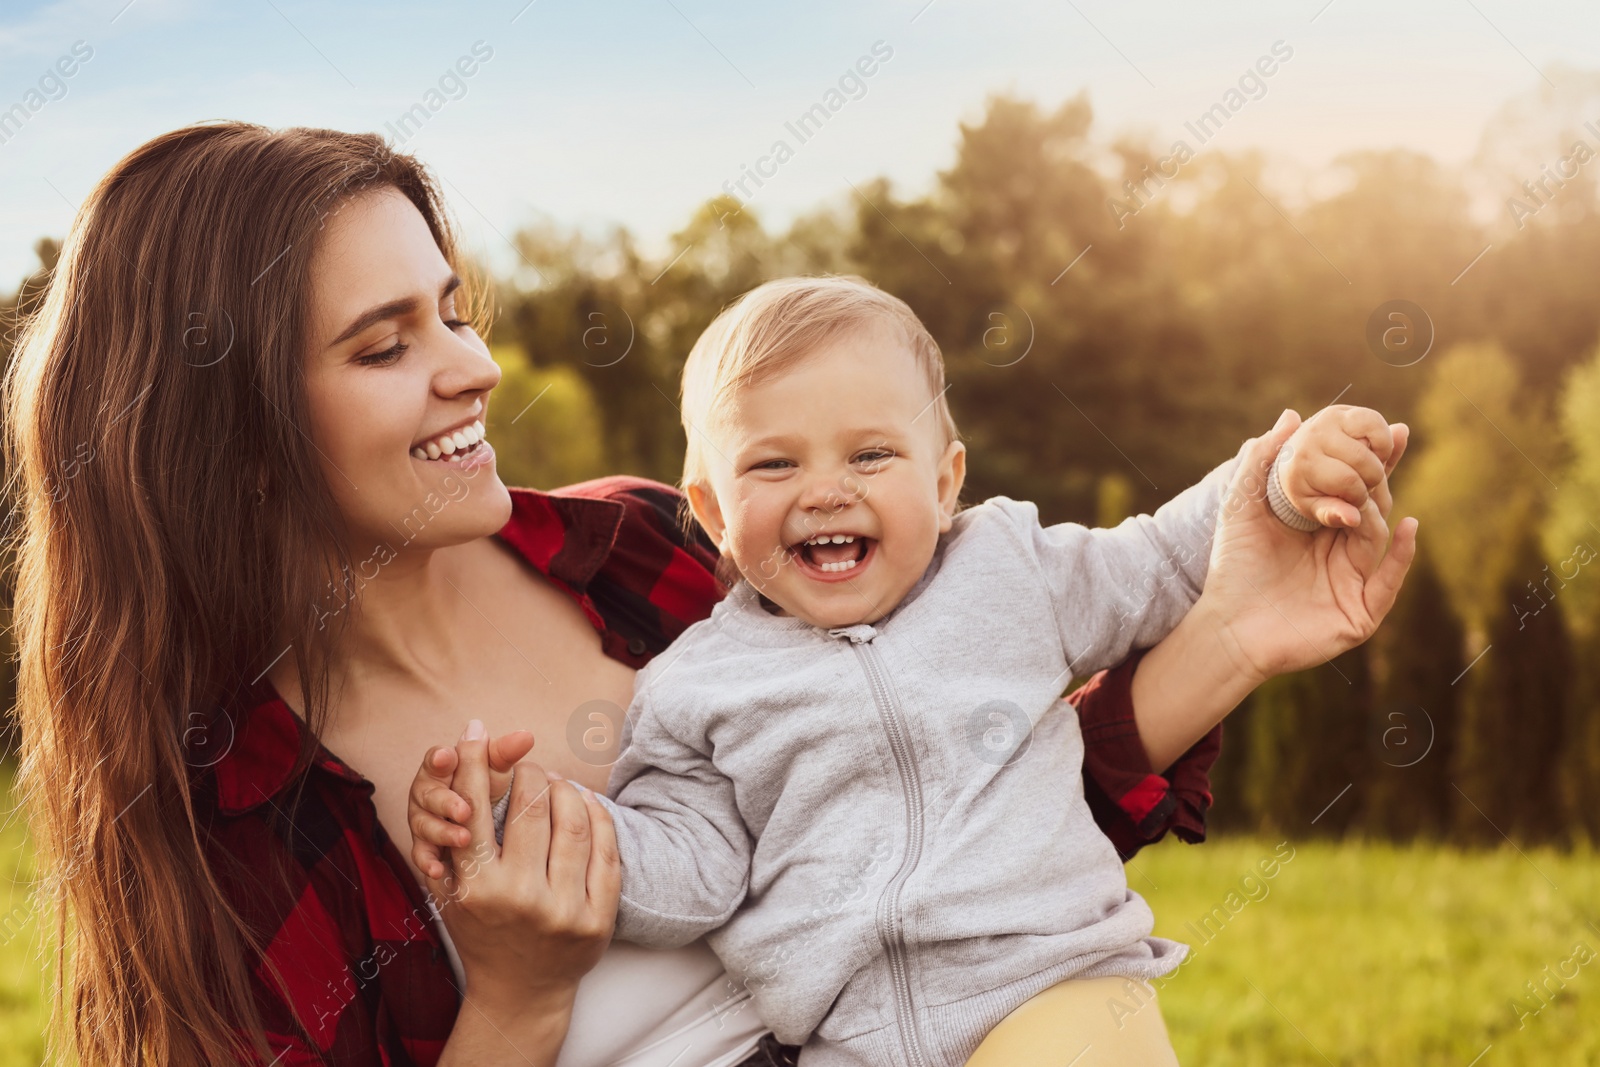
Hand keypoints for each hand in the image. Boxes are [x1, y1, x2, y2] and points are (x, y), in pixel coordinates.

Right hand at [409, 727, 532, 879]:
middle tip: (464, 810)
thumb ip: (505, 756)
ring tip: (463, 838)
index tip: (448, 756)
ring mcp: (427, 823)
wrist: (486, 841)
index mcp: (444, 769)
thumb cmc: (492, 793)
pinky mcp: (428, 852)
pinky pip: (421, 856)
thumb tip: (526, 736)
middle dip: (445, 800)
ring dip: (443, 831)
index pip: (437, 761)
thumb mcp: (497, 774)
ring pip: (424, 825)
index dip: (441, 759)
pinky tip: (436, 869)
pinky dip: (426, 861)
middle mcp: (431, 794)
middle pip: (427, 794)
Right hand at [410, 720, 620, 1011]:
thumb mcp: (450, 888)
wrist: (520, 992)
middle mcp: (520, 899)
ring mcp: (564, 910)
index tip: (477, 734)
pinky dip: (597, 815)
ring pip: (575, 822)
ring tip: (555, 781)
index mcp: (476, 889)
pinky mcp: (599, 919)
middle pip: (533, 807)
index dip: (474, 764)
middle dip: (528, 773)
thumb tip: (460, 744)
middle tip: (526, 764)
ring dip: (565, 789)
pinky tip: (585, 802)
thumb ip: (449, 826)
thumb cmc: (480, 929)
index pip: (475, 809)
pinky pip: (606, 848)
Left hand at [1204, 409, 1418, 683]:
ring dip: (1376, 510)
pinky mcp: (1359, 613)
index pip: (1353, 488)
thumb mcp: (1242, 507)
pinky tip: (1406, 526)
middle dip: (1380, 476)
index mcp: (1322, 527)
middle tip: (1391, 443)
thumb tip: (1292, 414)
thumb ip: (1261, 461)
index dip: (1373, 460)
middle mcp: (1342, 552)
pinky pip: (1388, 582)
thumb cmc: (1232, 568)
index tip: (1391, 428)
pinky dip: (1400, 556)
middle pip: (1372, 508)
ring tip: (1370, 488)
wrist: (1225, 626)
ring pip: (1376, 537)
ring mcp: (1353, 582)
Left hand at [1276, 404, 1408, 527]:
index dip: (1360, 496)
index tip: (1354, 501)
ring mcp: (1327, 419)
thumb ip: (1330, 514)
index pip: (1349, 482)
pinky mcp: (1341, 410)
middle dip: (1371, 480)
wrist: (1289, 462)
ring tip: (1366, 471)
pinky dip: (1384, 440)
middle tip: (1362, 486)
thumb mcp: (1309, 507)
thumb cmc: (1301, 490)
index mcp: (1302, 462)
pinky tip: (1374, 454)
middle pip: (1365, 462)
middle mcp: (1312, 436)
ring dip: (1379, 461)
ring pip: (1374, 440)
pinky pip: (1375, 422)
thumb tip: (1355, 518)